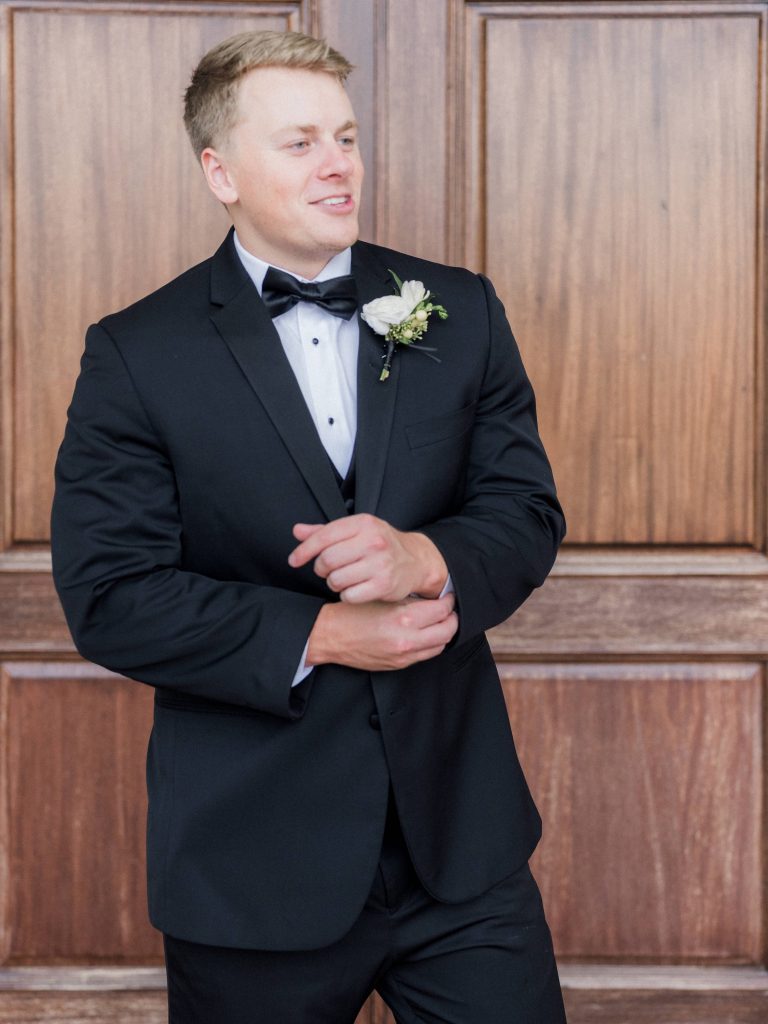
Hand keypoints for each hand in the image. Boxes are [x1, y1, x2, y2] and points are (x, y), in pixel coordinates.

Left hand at [288, 513, 447, 601]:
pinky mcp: (384, 585)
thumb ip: (325, 532)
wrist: (416, 561)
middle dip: (322, 568)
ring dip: (334, 582)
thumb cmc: (381, 545)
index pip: (323, 536)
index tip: (294, 560)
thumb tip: (297, 531)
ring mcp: (380, 564)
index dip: (304, 550)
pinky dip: (347, 595)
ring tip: (345, 578)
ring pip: (335, 580)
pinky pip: (349, 595)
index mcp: (363, 523)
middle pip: (327, 560)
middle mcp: (373, 541)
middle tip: (329, 569)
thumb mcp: (356, 531)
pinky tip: (356, 588)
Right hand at [306, 594, 457, 670]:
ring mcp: (404, 655)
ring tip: (439, 622)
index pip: (442, 610)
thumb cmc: (352, 613)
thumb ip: (409, 601)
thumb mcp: (383, 598)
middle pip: (447, 631)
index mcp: (403, 618)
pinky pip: (425, 655)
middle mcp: (407, 639)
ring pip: (439, 645)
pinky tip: (425, 634)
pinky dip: (431, 644)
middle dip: (452, 618)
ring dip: (443, 633)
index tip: (447, 597)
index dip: (448, 602)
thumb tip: (431, 599)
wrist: (331, 636)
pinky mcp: (398, 664)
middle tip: (448, 609)